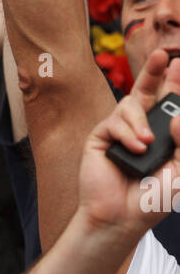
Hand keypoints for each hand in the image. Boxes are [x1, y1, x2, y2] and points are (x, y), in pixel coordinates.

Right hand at [77, 48, 179, 240]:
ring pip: (131, 104)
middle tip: (162, 54)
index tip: (179, 66)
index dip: (174, 83)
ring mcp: (120, 131)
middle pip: (147, 90)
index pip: (169, 103)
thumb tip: (177, 116)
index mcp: (162, 134)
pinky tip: (136, 149)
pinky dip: (128, 133)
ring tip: (148, 143)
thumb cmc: (153, 199)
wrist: (122, 218)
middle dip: (154, 71)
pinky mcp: (101, 137)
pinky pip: (115, 121)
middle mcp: (140, 128)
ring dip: (141, 121)